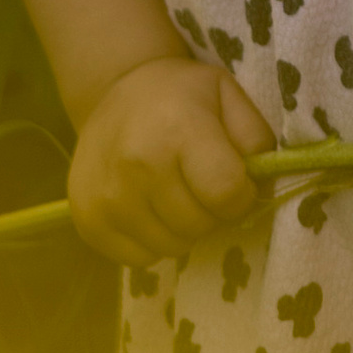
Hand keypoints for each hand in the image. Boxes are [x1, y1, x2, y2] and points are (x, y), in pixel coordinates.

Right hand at [68, 53, 271, 263]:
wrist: (112, 94)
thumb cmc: (180, 95)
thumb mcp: (226, 93)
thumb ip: (254, 135)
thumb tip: (264, 180)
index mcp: (180, 129)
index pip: (225, 192)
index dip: (241, 196)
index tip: (236, 185)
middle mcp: (139, 166)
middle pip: (199, 225)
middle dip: (212, 213)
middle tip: (203, 187)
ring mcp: (109, 198)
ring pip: (171, 247)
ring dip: (184, 229)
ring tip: (176, 195)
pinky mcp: (88, 222)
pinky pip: (140, 259)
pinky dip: (153, 241)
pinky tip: (150, 208)